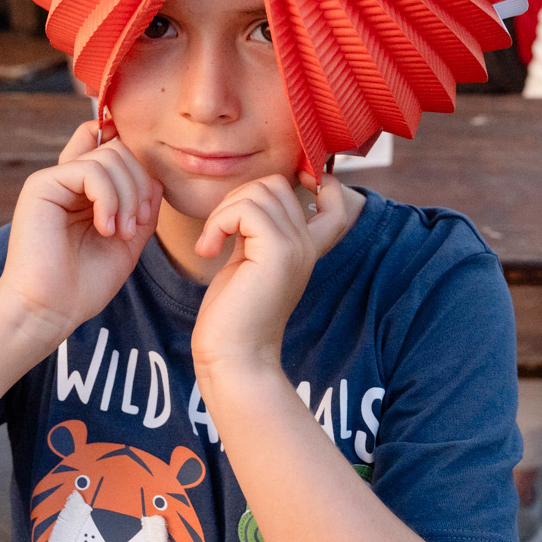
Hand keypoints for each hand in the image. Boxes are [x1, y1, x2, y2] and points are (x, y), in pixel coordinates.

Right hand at [0, 119, 162, 355]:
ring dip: (127, 197)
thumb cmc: (85, 283)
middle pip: (119, 149)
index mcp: (86, 191)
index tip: (145, 212)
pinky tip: (105, 228)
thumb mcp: (128, 241)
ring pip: (110, 156)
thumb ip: (142, 208)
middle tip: (136, 225)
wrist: (50, 310)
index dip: (139, 168)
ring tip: (120, 233)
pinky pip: (90, 170)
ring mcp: (54, 180)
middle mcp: (69, 181)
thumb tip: (155, 179)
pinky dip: (109, 199)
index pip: (115, 148)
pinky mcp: (41, 185)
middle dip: (140, 185)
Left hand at [191, 172, 350, 379]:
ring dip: (224, 211)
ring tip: (211, 243)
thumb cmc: (232, 317)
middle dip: (237, 198)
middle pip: (276, 184)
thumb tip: (243, 199)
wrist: (234, 358)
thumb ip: (254, 232)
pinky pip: (245, 208)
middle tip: (218, 232)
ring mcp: (296, 246)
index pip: (334, 203)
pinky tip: (207, 250)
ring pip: (259, 191)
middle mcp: (306, 245)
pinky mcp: (278, 251)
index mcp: (304, 249)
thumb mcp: (248, 262)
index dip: (314, 183)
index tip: (268, 200)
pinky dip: (218, 222)